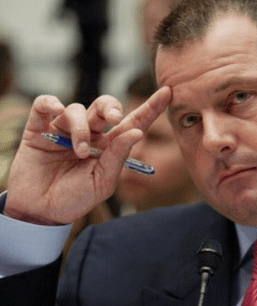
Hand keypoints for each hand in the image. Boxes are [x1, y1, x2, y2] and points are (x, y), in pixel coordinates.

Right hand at [4, 87, 171, 224]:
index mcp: (109, 146)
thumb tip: (137, 132)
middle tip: (114, 119)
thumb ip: (118, 156)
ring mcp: (64, 130)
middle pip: (105, 106)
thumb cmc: (75, 199)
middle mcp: (90, 133)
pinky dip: (51, 103)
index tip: (168, 92)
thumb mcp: (102, 182)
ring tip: (80, 152)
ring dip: (81, 128)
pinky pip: (45, 105)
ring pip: (76, 109)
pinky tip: (56, 111)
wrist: (42, 212)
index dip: (151, 107)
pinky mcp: (39, 129)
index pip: (133, 122)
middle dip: (111, 107)